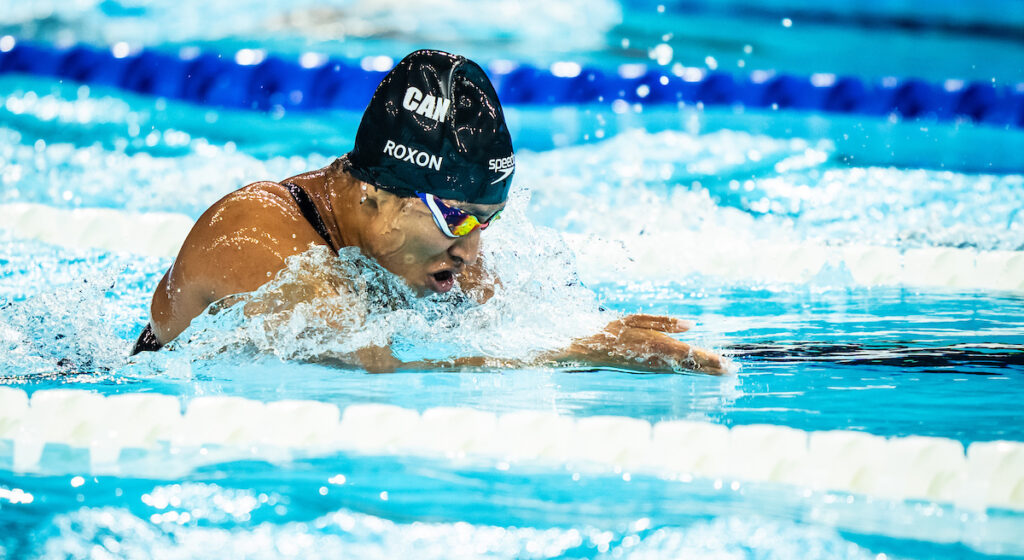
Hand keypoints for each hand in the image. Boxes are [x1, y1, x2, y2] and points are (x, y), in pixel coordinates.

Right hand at [558, 314, 726, 374]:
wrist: (594, 351)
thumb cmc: (614, 331)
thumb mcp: (637, 319)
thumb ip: (664, 322)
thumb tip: (690, 325)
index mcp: (658, 345)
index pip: (689, 354)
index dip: (709, 359)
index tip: (726, 363)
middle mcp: (660, 360)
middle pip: (692, 366)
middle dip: (713, 368)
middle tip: (733, 371)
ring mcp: (656, 368)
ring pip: (686, 370)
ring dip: (705, 371)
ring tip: (723, 372)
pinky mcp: (652, 370)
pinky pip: (677, 371)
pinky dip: (692, 371)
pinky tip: (700, 371)